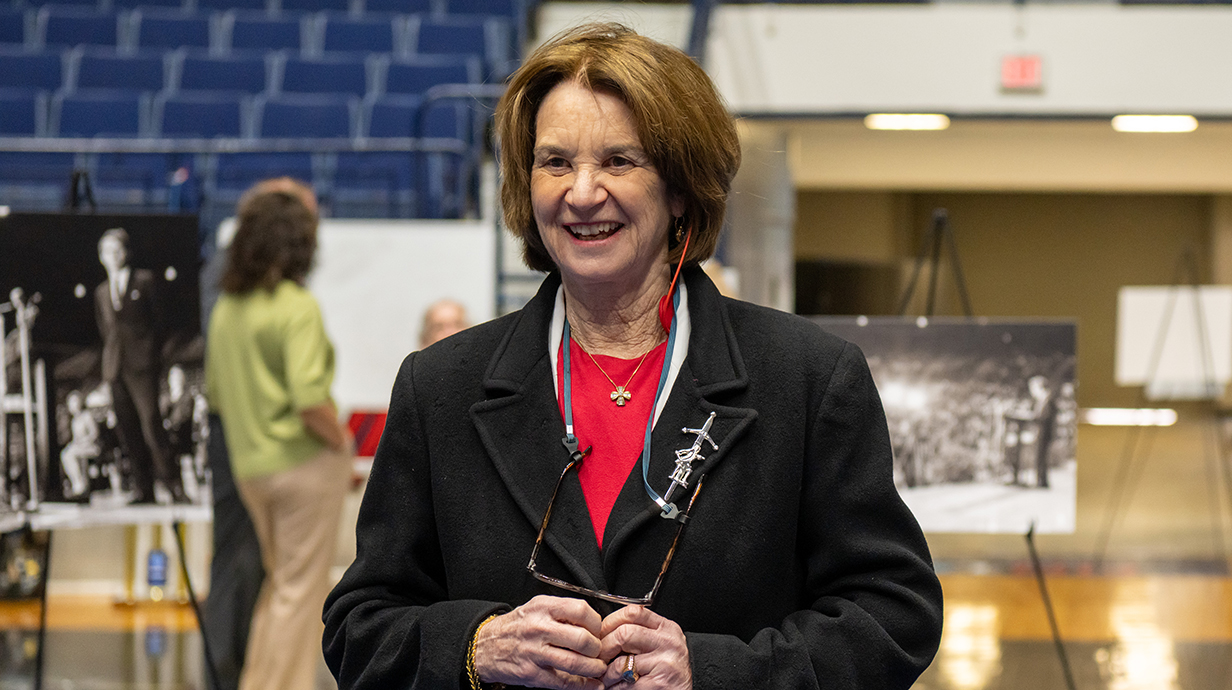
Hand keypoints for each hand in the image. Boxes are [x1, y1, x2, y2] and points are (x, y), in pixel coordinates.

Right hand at [474, 595, 606, 689]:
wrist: (485, 646)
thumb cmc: (516, 626)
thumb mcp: (536, 607)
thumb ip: (561, 611)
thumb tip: (592, 622)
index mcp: (543, 607)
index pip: (581, 611)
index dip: (596, 623)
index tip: (598, 630)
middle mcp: (539, 628)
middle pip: (582, 639)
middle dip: (597, 648)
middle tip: (599, 651)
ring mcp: (534, 652)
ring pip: (574, 663)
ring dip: (593, 668)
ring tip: (598, 668)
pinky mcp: (531, 673)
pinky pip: (562, 682)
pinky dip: (582, 686)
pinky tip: (591, 685)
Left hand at [598, 606, 690, 688]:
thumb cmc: (668, 672)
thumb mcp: (660, 644)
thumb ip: (640, 633)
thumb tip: (604, 631)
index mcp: (667, 628)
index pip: (634, 612)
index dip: (610, 621)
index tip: (600, 633)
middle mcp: (668, 642)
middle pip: (624, 633)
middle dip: (604, 648)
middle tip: (599, 658)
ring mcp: (665, 663)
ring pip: (621, 661)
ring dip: (607, 673)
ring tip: (606, 677)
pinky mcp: (659, 683)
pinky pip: (626, 683)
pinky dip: (614, 687)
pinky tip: (617, 687)